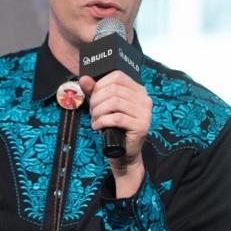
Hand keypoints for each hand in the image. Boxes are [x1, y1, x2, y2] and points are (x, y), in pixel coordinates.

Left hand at [78, 72, 152, 194]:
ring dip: (98, 111)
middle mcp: (144, 99)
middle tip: (92, 112)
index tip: (93, 97)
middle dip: (96, 100)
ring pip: (114, 103)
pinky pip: (116, 118)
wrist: (125, 153)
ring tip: (94, 120)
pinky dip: (102, 122)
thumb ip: (95, 91)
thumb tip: (85, 79)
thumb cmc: (114, 128)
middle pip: (114, 90)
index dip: (100, 84)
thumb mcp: (104, 107)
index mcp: (138, 90)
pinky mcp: (141, 126)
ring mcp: (145, 113)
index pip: (117, 76)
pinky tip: (98, 126)